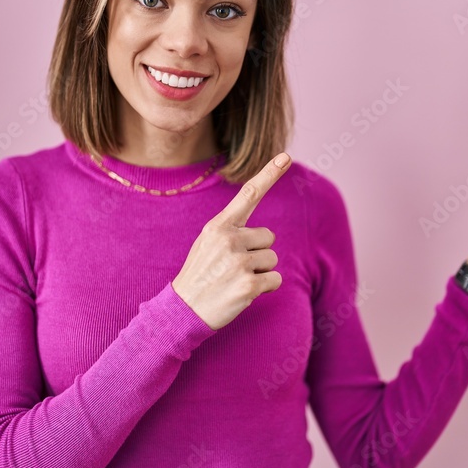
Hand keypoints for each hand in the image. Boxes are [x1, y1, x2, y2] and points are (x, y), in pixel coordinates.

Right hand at [171, 152, 290, 329]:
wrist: (181, 311)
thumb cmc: (200, 276)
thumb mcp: (207, 244)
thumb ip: (232, 232)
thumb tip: (264, 233)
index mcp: (218, 226)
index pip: (249, 194)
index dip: (269, 174)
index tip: (286, 156)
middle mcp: (229, 239)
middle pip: (269, 238)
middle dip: (258, 253)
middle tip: (233, 268)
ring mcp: (238, 262)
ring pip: (273, 260)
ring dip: (260, 273)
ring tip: (235, 281)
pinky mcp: (248, 285)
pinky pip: (275, 280)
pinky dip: (265, 289)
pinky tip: (243, 294)